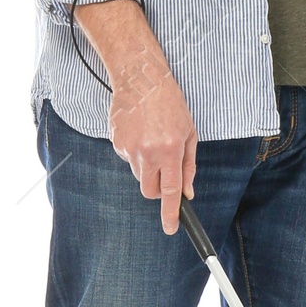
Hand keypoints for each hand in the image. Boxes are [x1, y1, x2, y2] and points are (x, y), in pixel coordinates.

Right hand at [108, 57, 198, 235]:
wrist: (141, 79)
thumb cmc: (169, 103)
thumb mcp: (189, 132)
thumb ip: (188, 165)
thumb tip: (187, 192)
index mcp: (170, 150)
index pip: (170, 191)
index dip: (170, 213)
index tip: (171, 228)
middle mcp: (148, 152)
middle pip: (149, 190)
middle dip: (156, 189)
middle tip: (163, 171)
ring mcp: (129, 148)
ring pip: (139, 174)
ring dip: (146, 165)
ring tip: (152, 139)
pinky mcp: (116, 142)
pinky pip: (127, 158)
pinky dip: (135, 151)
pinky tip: (140, 132)